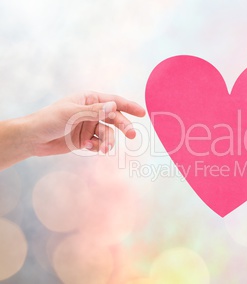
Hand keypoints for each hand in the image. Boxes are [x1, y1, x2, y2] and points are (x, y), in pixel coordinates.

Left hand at [24, 91, 145, 155]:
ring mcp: (89, 126)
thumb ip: (95, 111)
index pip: (114, 101)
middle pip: (115, 119)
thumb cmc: (49, 119)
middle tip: (132, 135)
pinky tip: (86, 147)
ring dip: (108, 141)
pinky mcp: (85, 140)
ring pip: (108, 134)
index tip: (142, 113)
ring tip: (104, 149)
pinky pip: (99, 143)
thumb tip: (114, 106)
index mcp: (89, 100)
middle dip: (123, 127)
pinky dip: (97, 147)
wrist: (33, 139)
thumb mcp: (72, 114)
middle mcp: (92, 112)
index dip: (129, 106)